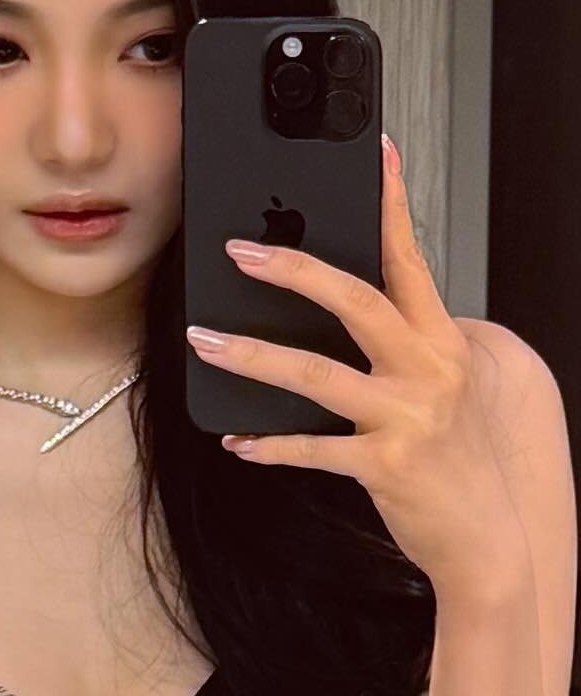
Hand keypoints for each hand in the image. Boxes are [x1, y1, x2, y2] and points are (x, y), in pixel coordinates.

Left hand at [185, 133, 521, 594]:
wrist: (491, 540)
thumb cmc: (463, 458)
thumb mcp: (453, 386)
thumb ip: (413, 345)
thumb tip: (359, 310)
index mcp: (444, 342)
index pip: (410, 260)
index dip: (389, 205)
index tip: (373, 155)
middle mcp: (428, 371)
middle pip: (356, 302)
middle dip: (294, 270)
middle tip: (238, 251)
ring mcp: (407, 418)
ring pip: (315, 374)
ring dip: (251, 355)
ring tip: (203, 340)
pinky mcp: (386, 467)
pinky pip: (311, 449)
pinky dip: (268, 444)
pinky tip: (236, 440)